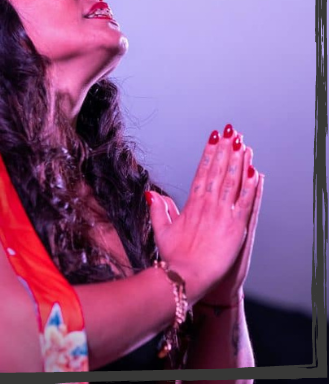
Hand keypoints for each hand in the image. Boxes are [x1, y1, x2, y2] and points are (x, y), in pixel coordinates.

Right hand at [147, 125, 260, 303]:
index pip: (202, 171)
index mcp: (192, 203)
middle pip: (219, 170)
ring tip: (243, 143)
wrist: (188, 276)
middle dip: (225, 149)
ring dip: (239, 160)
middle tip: (231, 131)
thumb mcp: (161, 231)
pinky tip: (255, 170)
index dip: (209, 152)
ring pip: (233, 181)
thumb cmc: (174, 257)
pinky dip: (252, 185)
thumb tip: (151, 192)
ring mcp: (224, 213)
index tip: (213, 137)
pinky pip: (246, 201)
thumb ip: (158, 209)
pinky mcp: (237, 226)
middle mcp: (209, 204)